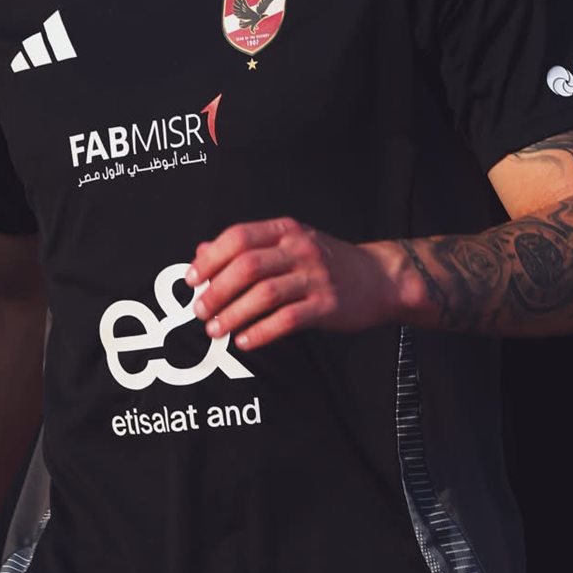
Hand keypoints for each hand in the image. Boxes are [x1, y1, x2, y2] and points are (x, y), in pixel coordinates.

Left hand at [187, 217, 425, 351]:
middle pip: (248, 266)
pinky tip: (246, 342)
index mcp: (285, 230)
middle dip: (217, 290)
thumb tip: (200, 252)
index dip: (211, 259)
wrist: (380, 278)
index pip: (239, 237)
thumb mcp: (288, 244)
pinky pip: (288, 319)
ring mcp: (316, 276)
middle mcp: (300, 249)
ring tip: (216, 330)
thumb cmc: (326, 262)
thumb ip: (246, 247)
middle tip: (199, 311)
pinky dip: (262, 332)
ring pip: (265, 294)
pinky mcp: (328, 304)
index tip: (192, 280)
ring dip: (234, 314)